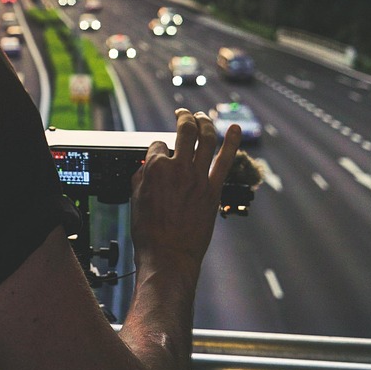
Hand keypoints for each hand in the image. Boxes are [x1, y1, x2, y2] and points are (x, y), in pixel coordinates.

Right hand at [129, 108, 240, 279]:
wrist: (168, 255)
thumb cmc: (149, 231)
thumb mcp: (135, 198)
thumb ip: (141, 176)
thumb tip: (147, 166)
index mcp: (155, 168)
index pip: (156, 145)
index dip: (156, 149)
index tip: (158, 155)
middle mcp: (178, 167)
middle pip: (184, 132)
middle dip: (184, 118)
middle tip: (183, 114)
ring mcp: (198, 176)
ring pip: (206, 139)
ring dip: (205, 123)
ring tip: (203, 116)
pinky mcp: (213, 189)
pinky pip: (225, 160)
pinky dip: (232, 142)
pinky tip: (235, 128)